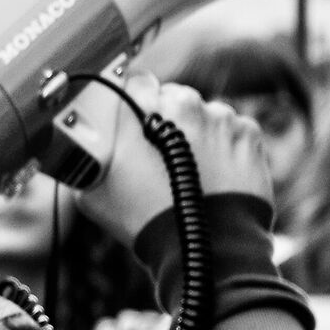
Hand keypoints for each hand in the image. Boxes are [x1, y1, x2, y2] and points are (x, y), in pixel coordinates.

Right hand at [74, 70, 274, 244]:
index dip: (131, 101)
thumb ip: (86, 160)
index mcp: (144, 108)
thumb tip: (80, 151)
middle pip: (172, 97)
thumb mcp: (91, 191)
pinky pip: (232, 130)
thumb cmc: (146, 220)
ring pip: (204, 114)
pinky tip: (213, 172)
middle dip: (165, 118)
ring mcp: (222, 117)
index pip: (134, 82)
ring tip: (190, 169)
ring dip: (197, 132)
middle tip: (156, 153)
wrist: (205, 247)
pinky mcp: (249, 134)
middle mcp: (185, 103)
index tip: (130, 118)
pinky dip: (224, 145)